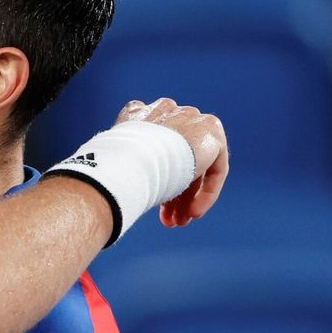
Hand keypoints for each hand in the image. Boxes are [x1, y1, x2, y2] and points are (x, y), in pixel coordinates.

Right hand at [116, 98, 228, 227]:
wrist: (134, 155)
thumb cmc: (118, 165)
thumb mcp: (121, 163)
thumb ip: (133, 164)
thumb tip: (126, 187)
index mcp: (141, 114)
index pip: (156, 148)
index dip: (156, 178)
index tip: (152, 205)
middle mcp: (168, 111)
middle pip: (178, 157)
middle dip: (173, 191)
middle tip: (168, 218)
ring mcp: (190, 118)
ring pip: (194, 164)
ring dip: (187, 195)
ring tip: (179, 221)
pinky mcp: (211, 131)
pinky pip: (213, 166)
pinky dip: (206, 191)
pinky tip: (193, 212)